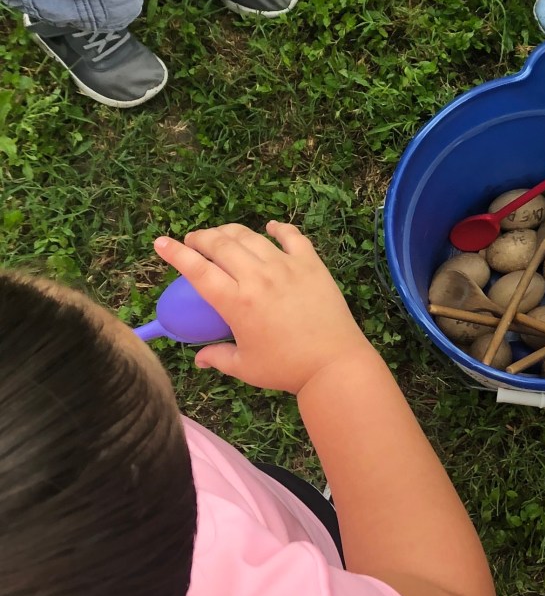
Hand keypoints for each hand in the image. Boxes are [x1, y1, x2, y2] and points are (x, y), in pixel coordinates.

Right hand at [154, 221, 375, 395]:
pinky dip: (278, 229)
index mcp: (236, 302)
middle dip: (201, 238)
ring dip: (230, 232)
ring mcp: (286, 266)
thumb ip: (218, 357)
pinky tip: (269, 228)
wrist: (333, 362)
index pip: (198, 270)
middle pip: (221, 245)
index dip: (176, 253)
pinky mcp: (311, 263)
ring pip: (251, 237)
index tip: (161, 242)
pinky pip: (291, 237)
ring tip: (221, 235)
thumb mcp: (244, 366)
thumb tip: (199, 358)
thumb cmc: (285, 368)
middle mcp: (258, 277)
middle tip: (193, 240)